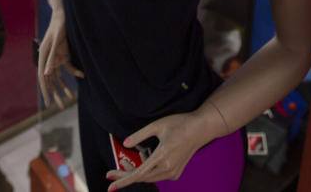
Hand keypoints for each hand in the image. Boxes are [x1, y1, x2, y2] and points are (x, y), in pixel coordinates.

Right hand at [37, 6, 83, 109]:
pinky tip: (82, 77)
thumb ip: (52, 57)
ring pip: (58, 77)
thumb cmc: (59, 25)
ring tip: (70, 99)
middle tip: (60, 107)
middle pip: (50, 80)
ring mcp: (55, 58)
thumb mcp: (57, 41)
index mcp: (43, 56)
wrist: (63, 14)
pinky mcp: (62, 55)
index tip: (48, 104)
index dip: (45, 92)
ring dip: (63, 87)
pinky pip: (67, 68)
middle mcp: (48, 59)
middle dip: (55, 94)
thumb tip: (47, 74)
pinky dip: (73, 74)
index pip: (43, 78)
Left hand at [105, 110, 219, 190]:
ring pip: (148, 178)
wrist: (200, 129)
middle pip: (141, 177)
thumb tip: (125, 144)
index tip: (111, 185)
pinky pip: (156, 176)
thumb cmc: (179, 124)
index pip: (138, 174)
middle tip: (110, 174)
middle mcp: (168, 168)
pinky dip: (146, 172)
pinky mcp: (175, 172)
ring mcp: (173, 172)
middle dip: (125, 176)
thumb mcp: (157, 125)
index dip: (123, 180)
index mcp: (162, 156)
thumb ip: (139, 135)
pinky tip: (140, 163)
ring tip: (123, 166)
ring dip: (135, 174)